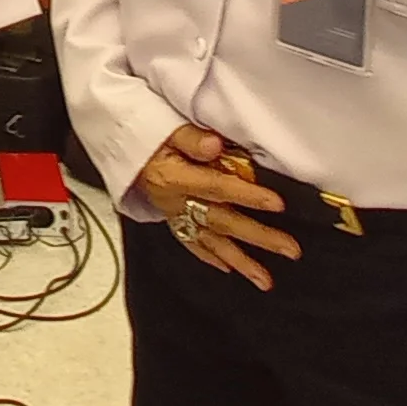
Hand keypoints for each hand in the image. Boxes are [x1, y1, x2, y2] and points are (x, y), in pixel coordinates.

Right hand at [140, 124, 300, 291]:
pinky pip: (192, 242)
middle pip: (222, 221)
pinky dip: (211, 256)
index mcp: (174, 177)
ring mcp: (174, 213)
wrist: (116, 142)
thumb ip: (189, 137)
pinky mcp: (172, 218)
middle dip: (258, 237)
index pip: (217, 188)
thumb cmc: (143, 131)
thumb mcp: (163, 125)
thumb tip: (214, 145)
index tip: (277, 204)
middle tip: (290, 250)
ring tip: (265, 280)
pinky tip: (229, 269)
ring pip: (211, 240)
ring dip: (240, 261)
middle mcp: (175, 201)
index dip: (248, 196)